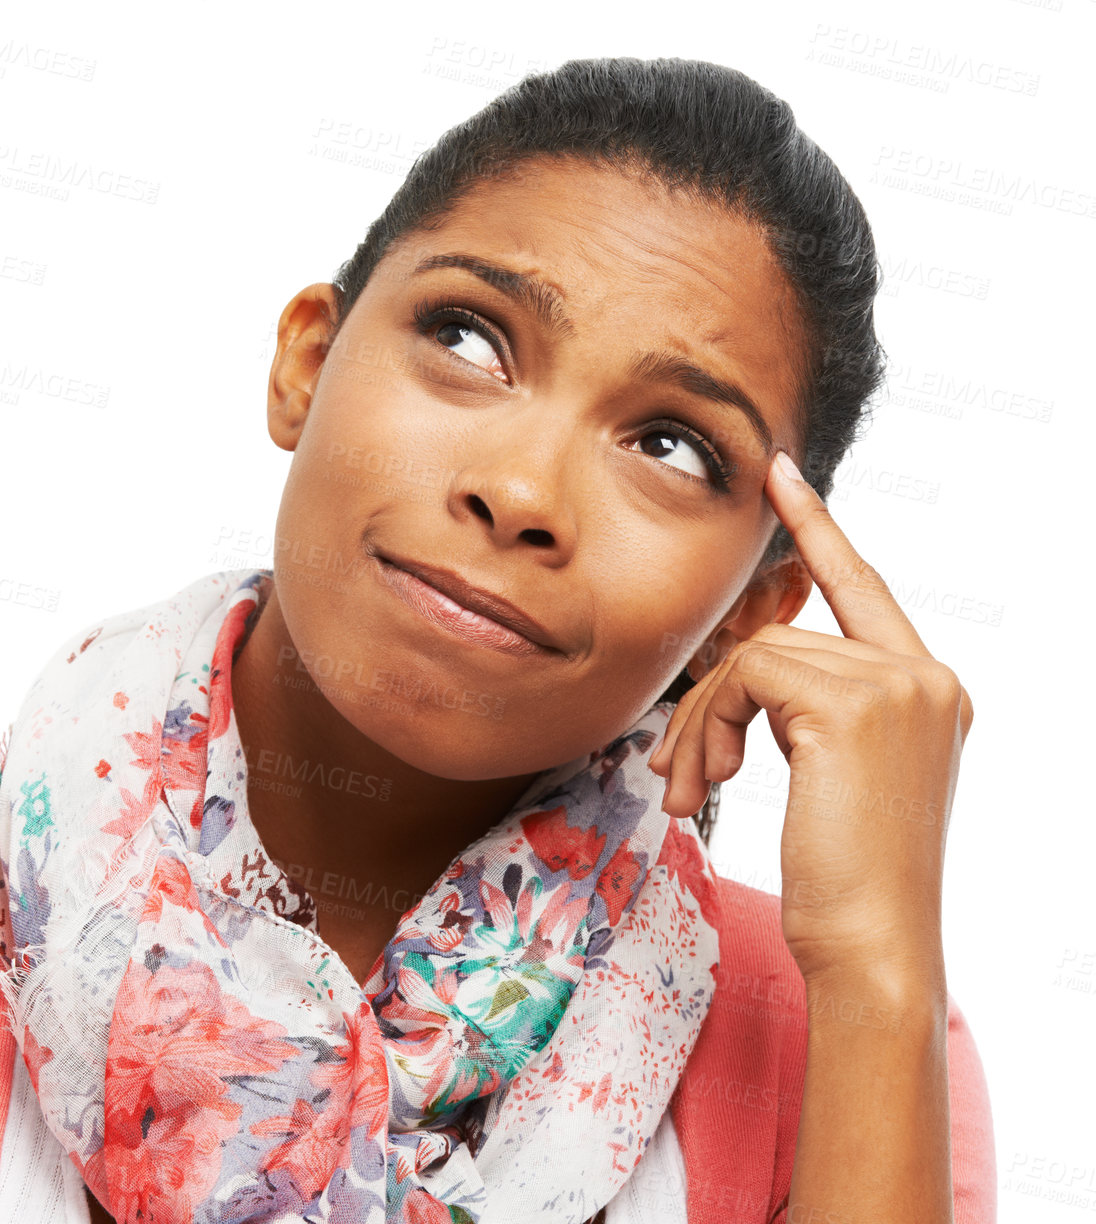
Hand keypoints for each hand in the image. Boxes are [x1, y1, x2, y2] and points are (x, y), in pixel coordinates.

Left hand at [647, 450, 973, 983]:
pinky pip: (743, 678)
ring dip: (700, 728)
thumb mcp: (833, 778)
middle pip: (778, 641)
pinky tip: (711, 784)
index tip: (777, 475)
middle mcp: (926, 676)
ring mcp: (898, 684)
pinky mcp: (855, 702)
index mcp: (927, 691)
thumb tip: (744, 677)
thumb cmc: (844, 880)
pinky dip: (707, 728)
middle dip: (710, 705)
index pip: (862, 589)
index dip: (817, 530)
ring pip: (752, 660)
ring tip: (687, 791)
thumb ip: (810, 712)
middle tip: (674, 773)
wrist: (873, 945)